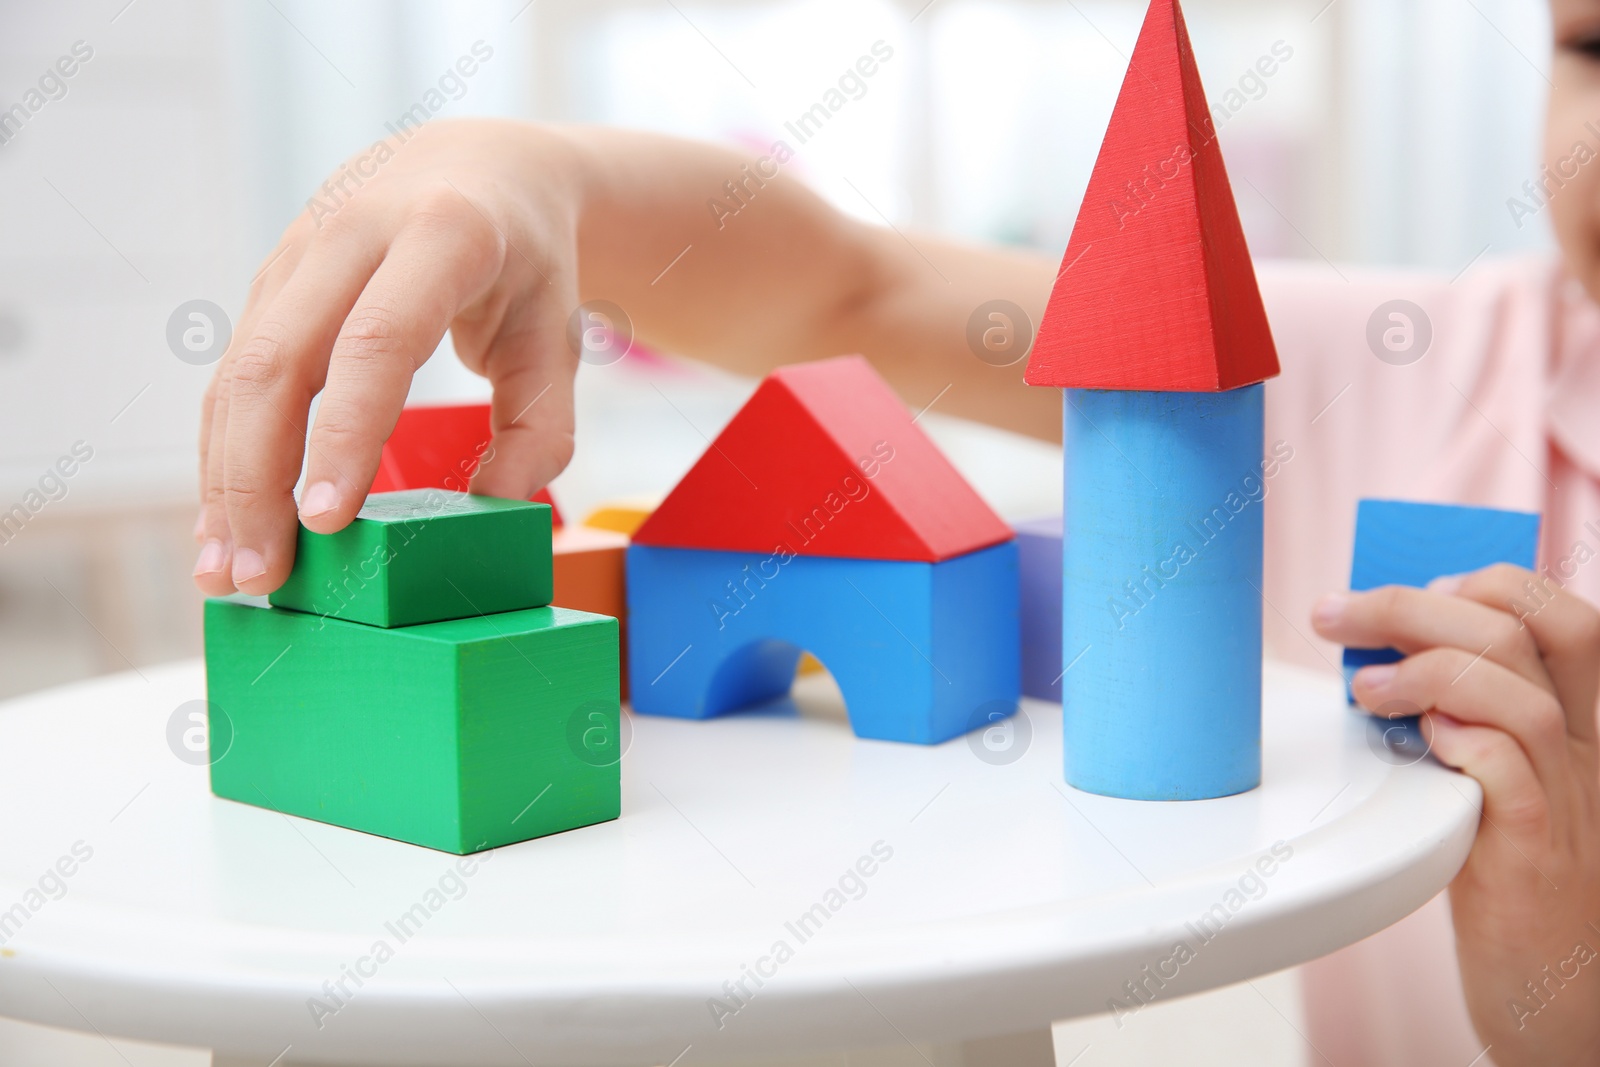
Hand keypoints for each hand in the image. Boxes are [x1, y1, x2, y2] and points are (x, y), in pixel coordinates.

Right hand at [194, 118, 581, 595]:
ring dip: (224, 478)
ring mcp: (299, 251)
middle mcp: (354, 232)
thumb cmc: (529, 265)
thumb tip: (495, 508)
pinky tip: (226, 520)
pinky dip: (224, 451)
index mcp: (442, 236)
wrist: (484, 170)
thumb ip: (541, 426)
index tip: (324, 524)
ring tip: (227, 572)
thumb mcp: (559, 337)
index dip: (343, 434)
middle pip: (279, 361)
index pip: (375, 343)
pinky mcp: (272, 281)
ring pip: (239, 371)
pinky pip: (234, 373)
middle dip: (258, 478)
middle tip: (261, 577)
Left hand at [1312, 565, 1599, 1065]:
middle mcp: (1587, 753)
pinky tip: (1414, 739)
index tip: (1405, 595)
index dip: (1484, 582)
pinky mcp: (1536, 859)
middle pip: (1521, 635)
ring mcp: (1569, 804)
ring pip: (1519, 696)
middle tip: (1337, 614)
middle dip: (1414, 605)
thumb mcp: (1493, 777)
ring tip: (1362, 687)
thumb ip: (1459, 713)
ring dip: (1424, 670)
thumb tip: (1379, 649)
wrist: (1553, 992)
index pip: (1564, 616)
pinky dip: (1458, 738)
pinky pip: (1510, 773)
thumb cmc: (1507, 876)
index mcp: (1581, 725)